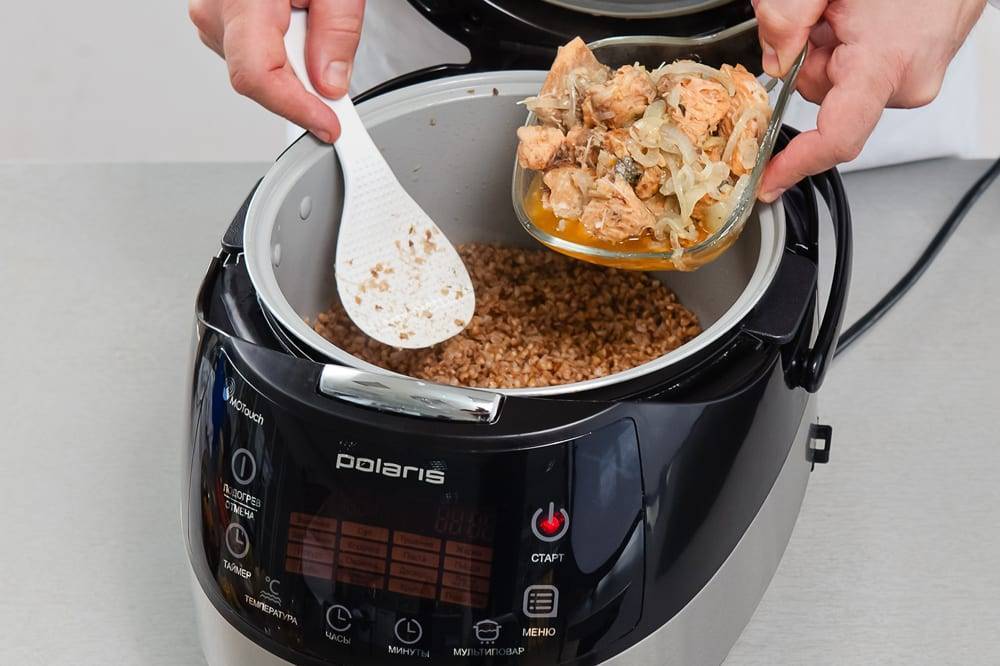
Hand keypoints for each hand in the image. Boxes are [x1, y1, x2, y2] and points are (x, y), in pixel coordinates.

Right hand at [189, 0, 365, 141]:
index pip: (259, 78)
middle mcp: (215, 11)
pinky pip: (251, 53)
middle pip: (260, 78)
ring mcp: (210, 16)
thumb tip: (331, 81)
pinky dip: (282, 52)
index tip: (328, 126)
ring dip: (294, 63)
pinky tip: (295, 22)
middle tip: (335, 63)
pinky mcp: (217, 19)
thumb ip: (337, 32)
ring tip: (310, 18)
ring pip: (256, 69)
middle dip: (303, 85)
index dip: (297, 110)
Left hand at [753, 0, 985, 200]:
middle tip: (821, 19)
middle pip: (825, 98)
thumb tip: (772, 57)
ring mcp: (917, 77)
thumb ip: (786, 17)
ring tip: (846, 11)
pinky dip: (851, 46)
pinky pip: (864, 71)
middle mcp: (906, 81)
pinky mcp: (920, 69)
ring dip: (829, 48)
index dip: (795, 166)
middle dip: (807, 61)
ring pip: (841, 82)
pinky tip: (862, 17)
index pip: (835, 138)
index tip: (768, 181)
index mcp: (884, 64)